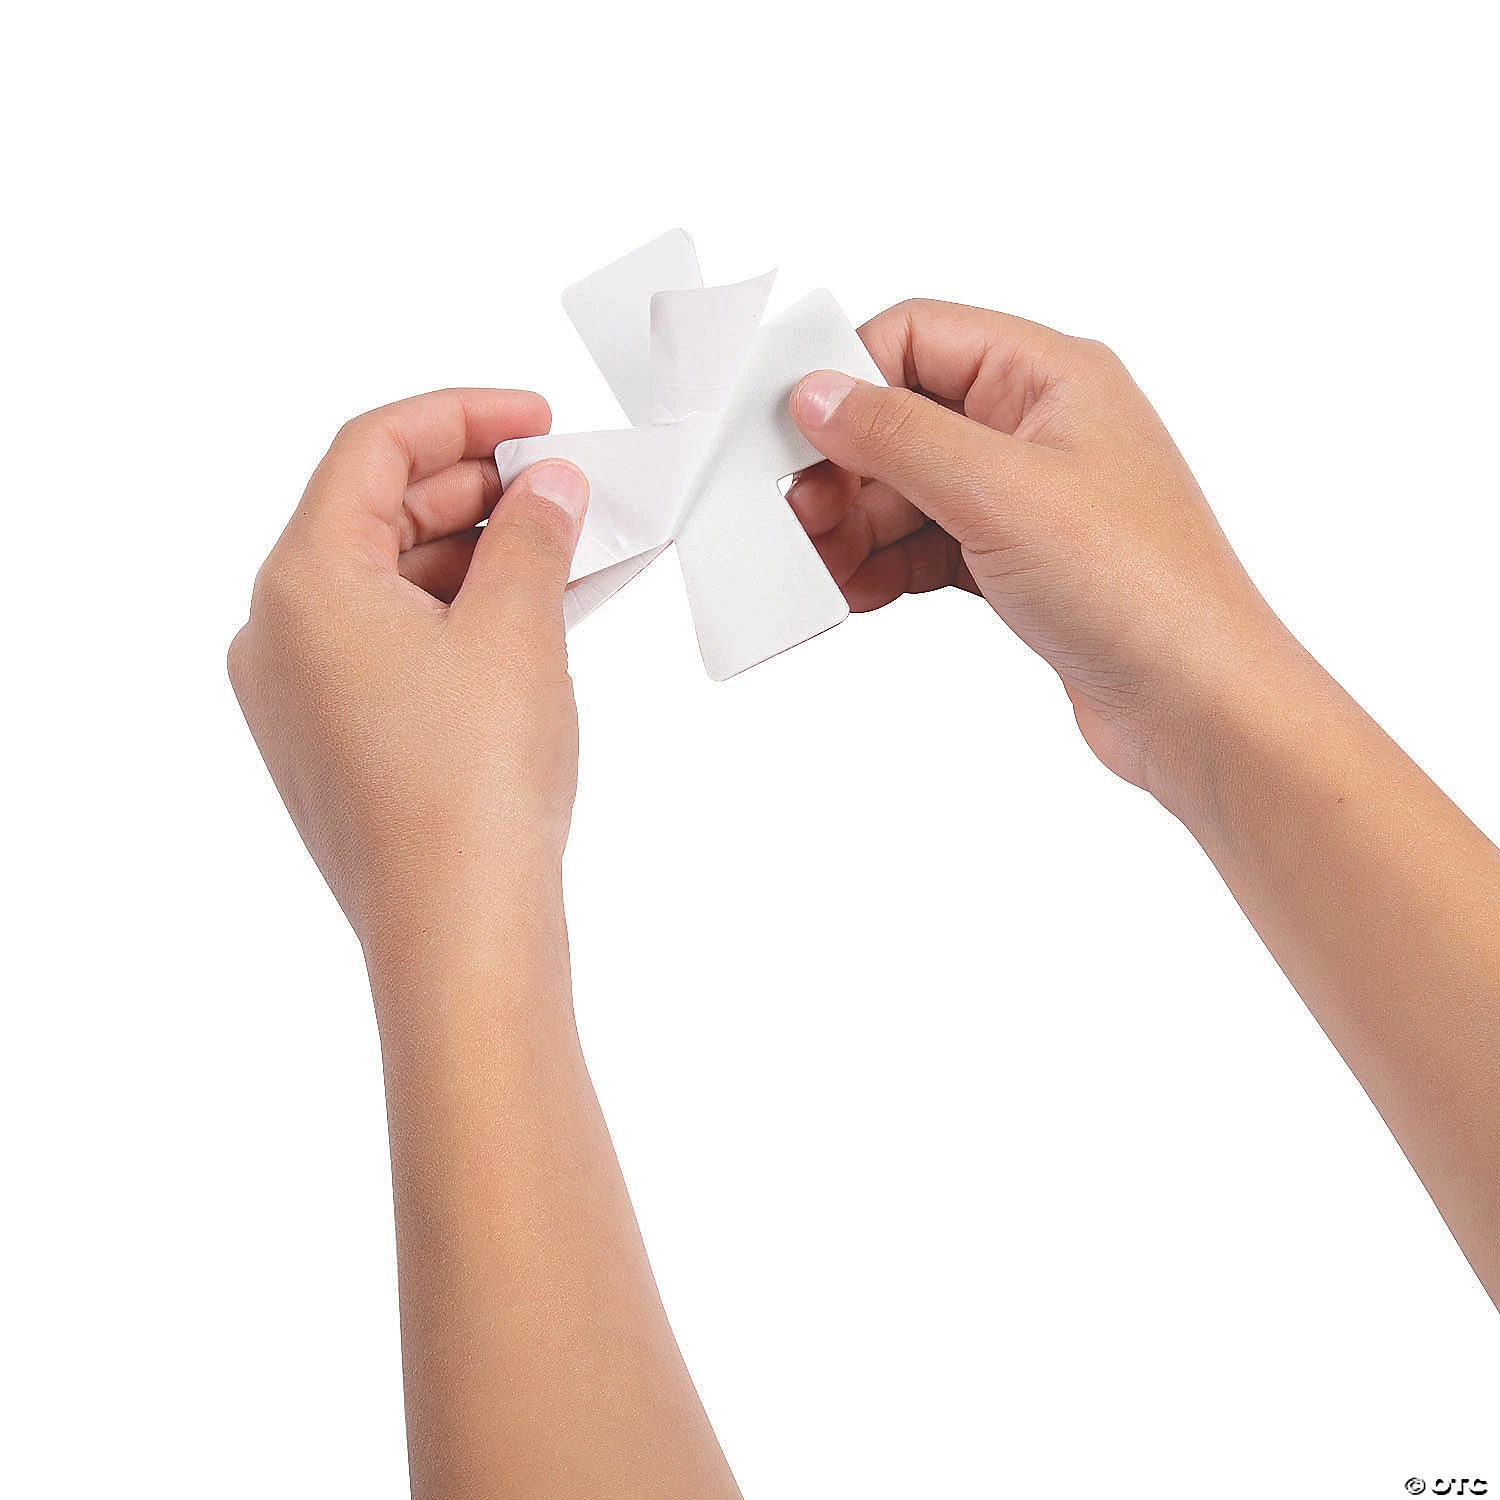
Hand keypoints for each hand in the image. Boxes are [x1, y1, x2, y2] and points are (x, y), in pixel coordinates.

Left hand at [228, 389, 589, 959]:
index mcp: (301, 582)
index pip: (372, 450)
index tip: (537, 419)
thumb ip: (533, 533)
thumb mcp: (517, 628)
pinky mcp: (339, 743)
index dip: (462, 417)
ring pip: (391, 585)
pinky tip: (532, 613)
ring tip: (567, 548)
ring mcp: (305, 695)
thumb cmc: (471, 789)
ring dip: (477, 556)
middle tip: (564, 487)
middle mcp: (281, 633)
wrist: (457, 929)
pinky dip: (461, 616)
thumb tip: (548, 486)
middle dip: (477, 490)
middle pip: (376, 514)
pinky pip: (397, 645)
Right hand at [787, 300, 1288, 794]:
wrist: (1198, 705)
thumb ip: (898, 436)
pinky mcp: (1019, 560)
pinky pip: (928, 544)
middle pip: (905, 419)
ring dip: (858, 527)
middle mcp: (1040, 425)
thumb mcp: (998, 495)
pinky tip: (857, 593)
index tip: (794, 436)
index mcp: (1050, 376)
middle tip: (799, 520)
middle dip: (845, 471)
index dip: (847, 380)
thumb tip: (818, 394)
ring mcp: (1030, 497)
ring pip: (910, 489)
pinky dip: (887, 565)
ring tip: (822, 570)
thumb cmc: (1138, 590)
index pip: (917, 338)